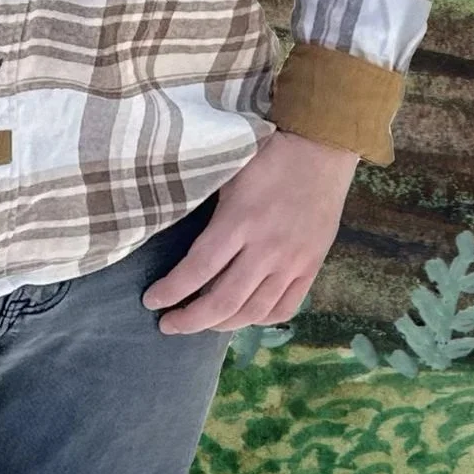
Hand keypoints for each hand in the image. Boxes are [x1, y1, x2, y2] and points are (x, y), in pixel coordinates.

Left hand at [141, 126, 358, 334]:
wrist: (322, 148)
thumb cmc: (268, 155)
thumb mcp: (229, 175)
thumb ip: (209, 213)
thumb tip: (179, 243)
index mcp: (239, 221)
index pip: (197, 270)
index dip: (171, 291)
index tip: (152, 300)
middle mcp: (266, 249)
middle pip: (222, 301)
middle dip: (189, 320)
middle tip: (168, 324)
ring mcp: (291, 262)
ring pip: (252, 312)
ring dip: (221, 324)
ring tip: (202, 323)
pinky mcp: (311, 267)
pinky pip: (284, 308)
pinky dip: (260, 319)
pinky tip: (244, 314)